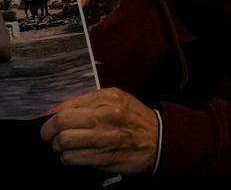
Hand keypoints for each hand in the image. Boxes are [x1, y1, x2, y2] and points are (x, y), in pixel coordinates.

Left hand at [40, 88, 158, 174]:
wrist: (158, 139)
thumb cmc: (132, 117)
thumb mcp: (116, 100)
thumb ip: (87, 103)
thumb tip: (52, 111)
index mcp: (108, 97)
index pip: (67, 106)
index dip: (50, 117)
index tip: (47, 122)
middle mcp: (105, 115)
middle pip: (61, 124)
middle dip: (49, 133)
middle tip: (51, 137)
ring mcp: (104, 137)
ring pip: (63, 143)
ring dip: (59, 147)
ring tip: (65, 146)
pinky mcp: (103, 158)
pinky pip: (72, 159)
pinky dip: (68, 158)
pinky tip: (75, 155)